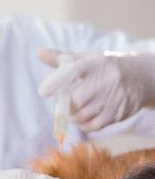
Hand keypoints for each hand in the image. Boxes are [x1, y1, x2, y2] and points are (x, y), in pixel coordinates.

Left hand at [38, 48, 154, 131]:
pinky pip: (92, 126)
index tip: (43, 92)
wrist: (139, 78)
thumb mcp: (86, 58)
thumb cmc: (104, 67)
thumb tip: (39, 53)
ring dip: (70, 116)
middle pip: (75, 99)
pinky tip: (81, 119)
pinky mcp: (117, 114)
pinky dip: (82, 125)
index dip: (57, 81)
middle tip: (59, 104)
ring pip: (82, 115)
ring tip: (69, 111)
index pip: (74, 71)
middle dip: (62, 105)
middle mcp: (106, 80)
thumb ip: (61, 58)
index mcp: (95, 63)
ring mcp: (113, 98)